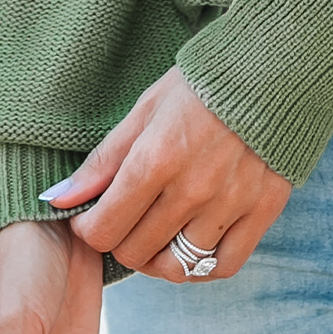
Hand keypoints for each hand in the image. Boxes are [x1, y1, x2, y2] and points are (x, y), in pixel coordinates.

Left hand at [43, 67, 291, 280]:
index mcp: (156, 159)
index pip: (104, 230)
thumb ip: (103, 160)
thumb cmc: (201, 85)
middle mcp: (192, 189)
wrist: (273, 67)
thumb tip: (59, 199)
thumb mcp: (145, 109)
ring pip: (176, 266)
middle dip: (120, 240)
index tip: (92, 216)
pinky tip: (192, 242)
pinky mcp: (262, 210)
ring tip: (156, 233)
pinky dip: (202, 265)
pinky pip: (222, 266)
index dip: (88, 229)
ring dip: (157, 257)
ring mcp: (230, 204)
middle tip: (125, 219)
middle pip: (136, 252)